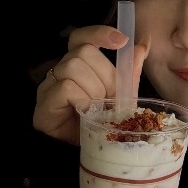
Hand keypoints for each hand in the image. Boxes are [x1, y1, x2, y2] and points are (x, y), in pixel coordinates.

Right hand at [33, 25, 149, 144]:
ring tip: (97, 109)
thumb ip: (128, 73)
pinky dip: (82, 99)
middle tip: (109, 98)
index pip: (82, 37)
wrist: (88, 154)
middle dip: (104, 75)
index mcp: (79, 65)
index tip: (122, 42)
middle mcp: (60, 71)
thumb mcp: (121, 97)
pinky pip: (66, 87)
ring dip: (93, 89)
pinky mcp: (44, 103)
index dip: (100, 33)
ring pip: (74, 67)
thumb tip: (143, 46)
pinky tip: (85, 112)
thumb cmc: (101, 123)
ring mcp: (49, 86)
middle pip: (83, 52)